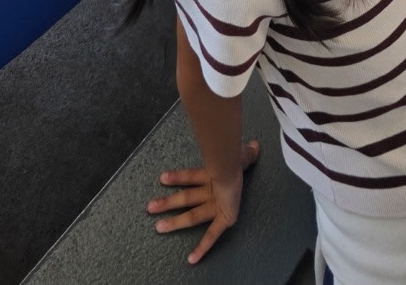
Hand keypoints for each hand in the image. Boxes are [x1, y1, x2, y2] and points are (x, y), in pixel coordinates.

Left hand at [147, 139, 259, 263]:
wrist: (233, 168)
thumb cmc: (238, 158)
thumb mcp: (244, 153)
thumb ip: (248, 152)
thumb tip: (256, 145)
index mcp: (214, 177)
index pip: (191, 176)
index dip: (177, 177)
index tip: (162, 178)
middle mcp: (211, 193)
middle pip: (186, 198)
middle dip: (168, 203)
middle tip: (149, 208)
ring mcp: (215, 206)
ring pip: (191, 216)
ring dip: (174, 222)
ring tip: (158, 227)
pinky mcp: (223, 219)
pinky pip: (212, 236)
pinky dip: (203, 248)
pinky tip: (191, 259)